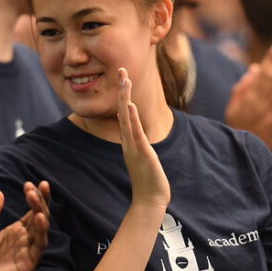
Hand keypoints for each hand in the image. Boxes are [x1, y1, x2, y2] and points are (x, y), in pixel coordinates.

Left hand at [0, 181, 49, 270]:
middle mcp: (24, 240)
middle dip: (40, 200)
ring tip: (34, 197)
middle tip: (35, 186)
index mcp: (15, 232)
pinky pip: (39, 246)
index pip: (31, 211)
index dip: (35, 197)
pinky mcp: (27, 264)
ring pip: (42, 228)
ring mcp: (27, 251)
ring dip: (41, 211)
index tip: (29, 183)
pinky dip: (42, 232)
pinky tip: (39, 218)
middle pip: (40, 216)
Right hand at [117, 68, 169, 209]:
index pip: (124, 113)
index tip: (124, 78)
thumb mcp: (143, 157)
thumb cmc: (148, 181)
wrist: (149, 201)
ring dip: (125, 97)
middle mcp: (128, 141)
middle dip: (122, 89)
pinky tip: (128, 105)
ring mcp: (133, 146)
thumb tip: (135, 131)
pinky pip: (135, 132)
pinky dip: (131, 118)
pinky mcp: (141, 153)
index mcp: (129, 141)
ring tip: (125, 79)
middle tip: (122, 69)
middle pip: (122, 110)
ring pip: (126, 118)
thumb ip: (138, 142)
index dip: (123, 95)